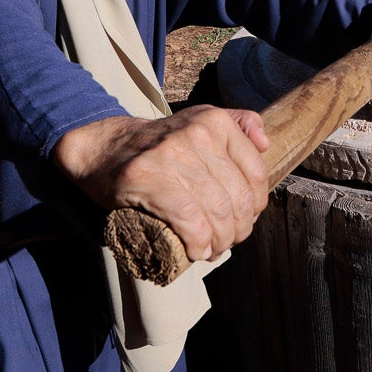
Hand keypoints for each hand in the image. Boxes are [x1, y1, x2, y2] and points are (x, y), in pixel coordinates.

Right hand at [52, 105, 269, 261]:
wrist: (105, 147)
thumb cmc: (160, 144)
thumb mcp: (200, 120)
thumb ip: (238, 123)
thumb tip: (266, 143)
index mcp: (215, 122)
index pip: (255, 172)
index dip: (255, 206)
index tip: (244, 220)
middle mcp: (198, 134)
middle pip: (237, 197)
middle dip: (238, 229)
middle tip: (227, 241)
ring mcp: (173, 155)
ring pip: (217, 211)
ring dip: (219, 241)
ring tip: (211, 249)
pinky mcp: (149, 179)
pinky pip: (190, 219)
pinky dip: (198, 242)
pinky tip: (196, 251)